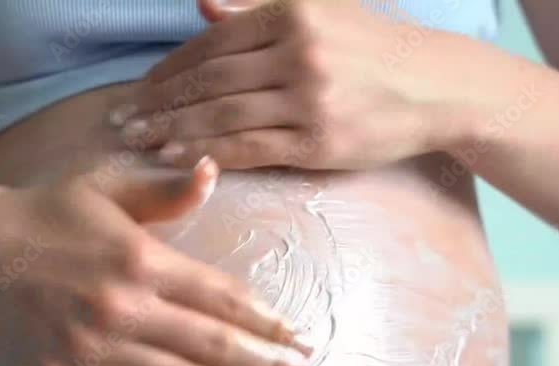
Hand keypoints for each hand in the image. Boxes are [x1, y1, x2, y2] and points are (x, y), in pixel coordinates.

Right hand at [0, 158, 317, 365]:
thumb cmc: (46, 215)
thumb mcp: (106, 188)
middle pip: (212, 346)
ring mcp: (94, 348)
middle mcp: (123, 307)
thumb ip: (165, 192)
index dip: (265, 322)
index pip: (220, 297)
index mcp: (140, 259)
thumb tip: (212, 171)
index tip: (300, 339)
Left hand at [114, 0, 468, 169]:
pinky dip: (210, 153)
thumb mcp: (320, 10)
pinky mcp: (319, 141)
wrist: (435, 86)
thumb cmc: (372, 48)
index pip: (213, 42)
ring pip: (223, 115)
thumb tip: (202, 4)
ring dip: (174, 131)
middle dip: (160, 102)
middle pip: (210, 79)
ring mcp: (309, 98)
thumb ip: (256, 8)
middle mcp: (297, 52)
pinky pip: (251, 147)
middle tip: (123, 120)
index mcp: (292, 13)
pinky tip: (179, 158)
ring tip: (140, 141)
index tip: (140, 88)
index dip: (170, 68)